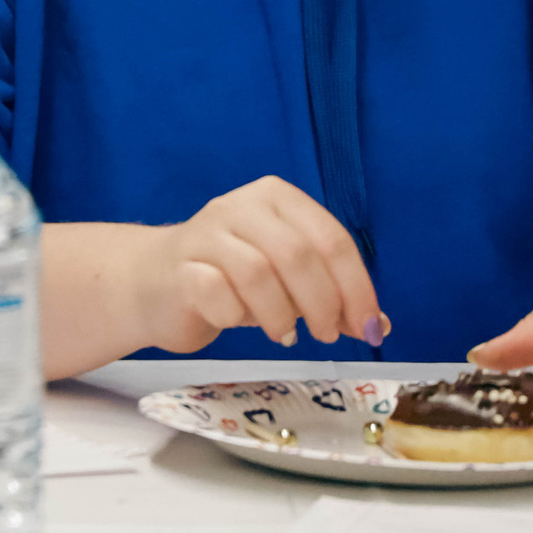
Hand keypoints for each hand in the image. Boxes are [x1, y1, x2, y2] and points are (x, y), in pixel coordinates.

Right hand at [129, 177, 386, 353]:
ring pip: (258, 272)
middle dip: (323, 303)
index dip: (356, 286)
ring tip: (285, 334)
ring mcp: (205, 235)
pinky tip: (237, 322)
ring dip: (281, 314)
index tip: (369, 326)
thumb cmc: (230, 279)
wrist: (153, 283)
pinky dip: (236, 316)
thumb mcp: (288, 280)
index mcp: (276, 198)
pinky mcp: (180, 269)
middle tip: (327, 334)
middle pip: (298, 253)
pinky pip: (217, 292)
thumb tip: (379, 325)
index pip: (331, 238)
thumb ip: (331, 295)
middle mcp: (240, 206)